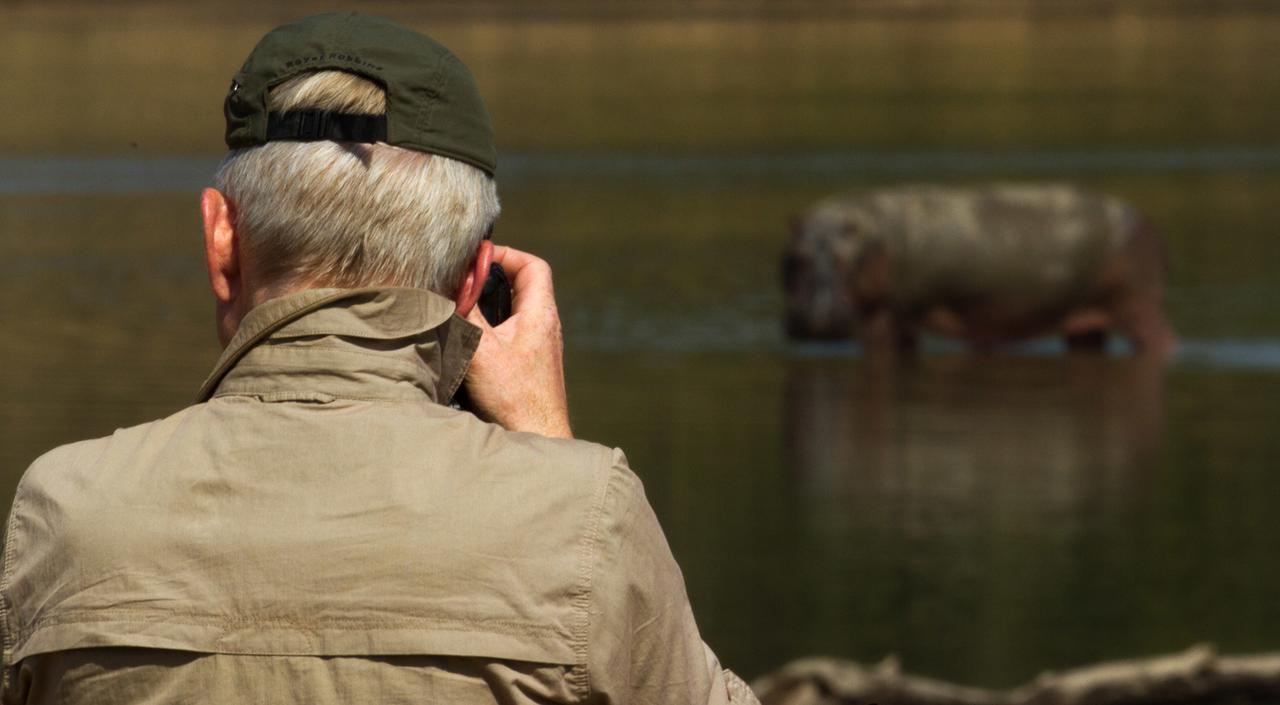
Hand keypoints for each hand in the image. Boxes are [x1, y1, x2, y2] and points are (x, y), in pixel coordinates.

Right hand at [463, 246, 572, 438]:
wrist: (536, 438)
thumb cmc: (514, 397)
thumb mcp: (481, 349)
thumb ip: (466, 313)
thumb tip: (453, 286)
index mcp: (540, 314)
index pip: (533, 266)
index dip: (506, 254)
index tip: (477, 259)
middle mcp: (545, 326)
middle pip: (522, 286)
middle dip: (492, 278)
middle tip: (464, 281)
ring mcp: (540, 347)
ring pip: (515, 311)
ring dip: (490, 305)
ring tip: (463, 308)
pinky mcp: (532, 366)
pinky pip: (512, 334)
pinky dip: (492, 329)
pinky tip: (470, 342)